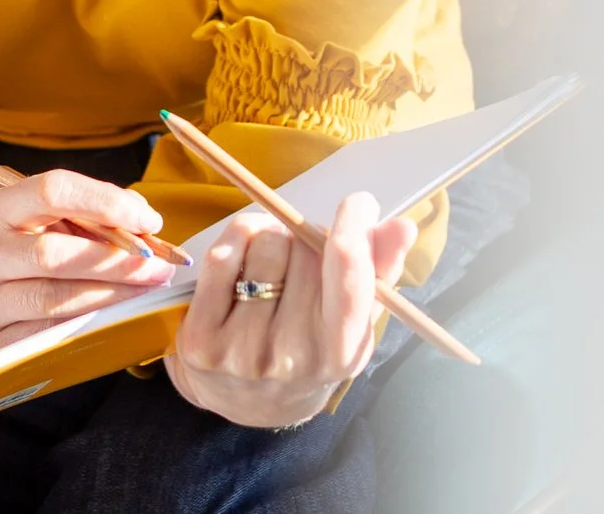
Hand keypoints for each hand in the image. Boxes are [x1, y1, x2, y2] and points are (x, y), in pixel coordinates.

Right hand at [0, 169, 178, 361]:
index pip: (51, 190)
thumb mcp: (53, 225)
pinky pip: (46, 336)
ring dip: (109, 295)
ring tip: (146, 292)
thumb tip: (144, 222)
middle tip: (158, 268)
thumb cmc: (29, 258)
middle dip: (114, 260)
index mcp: (0, 210)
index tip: (149, 221)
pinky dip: (88, 325)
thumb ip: (97, 215)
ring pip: (52, 298)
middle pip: (51, 252)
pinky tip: (117, 319)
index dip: (105, 202)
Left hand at [164, 192, 415, 428]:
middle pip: (303, 249)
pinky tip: (244, 258)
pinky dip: (236, 240)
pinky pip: (221, 257)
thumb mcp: (355, 318)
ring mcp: (241, 352)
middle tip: (305, 258)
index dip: (353, 227)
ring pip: (264, 244)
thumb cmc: (314, 344)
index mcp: (338, 352)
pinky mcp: (201, 342)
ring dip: (272, 236)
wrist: (252, 398)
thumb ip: (380, 268)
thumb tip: (402, 226)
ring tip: (275, 263)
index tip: (359, 205)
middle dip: (308, 239)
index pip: (348, 274)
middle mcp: (290, 357)